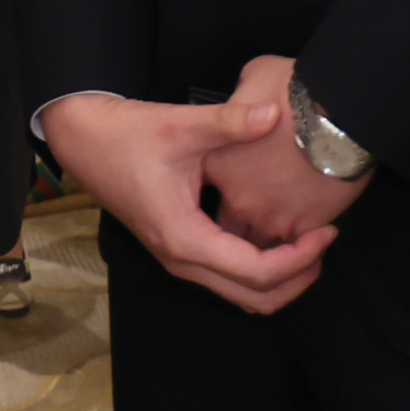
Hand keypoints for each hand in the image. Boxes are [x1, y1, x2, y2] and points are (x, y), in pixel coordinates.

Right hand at [40, 90, 334, 315]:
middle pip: (253, 298)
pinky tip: (276, 236)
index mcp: (184, 237)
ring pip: (240, 294)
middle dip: (297, 278)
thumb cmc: (127, 134)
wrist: (83, 140)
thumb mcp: (180, 125)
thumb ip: (230, 122)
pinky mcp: (178, 249)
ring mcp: (178, 258)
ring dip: (280, 278)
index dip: (298, 258)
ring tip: (309, 242)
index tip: (326, 232)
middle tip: (326, 242)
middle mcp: (181, 259)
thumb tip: (275, 112)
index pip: (255, 271)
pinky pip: (227, 278)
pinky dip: (259, 270)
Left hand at [196, 53, 368, 248]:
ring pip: (261, 247)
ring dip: (272, 238)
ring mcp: (269, 218)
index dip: (227, 183)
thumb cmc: (293, 89)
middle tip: (264, 212)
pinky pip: (295, 248)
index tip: (245, 175)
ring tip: (289, 227)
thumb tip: (253, 105)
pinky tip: (312, 234)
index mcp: (217, 166)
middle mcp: (237, 199)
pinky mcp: (302, 228)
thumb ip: (243, 105)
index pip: (209, 189)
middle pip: (229, 228)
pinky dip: (301, 244)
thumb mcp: (252, 79)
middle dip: (242, 225)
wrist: (337, 110)